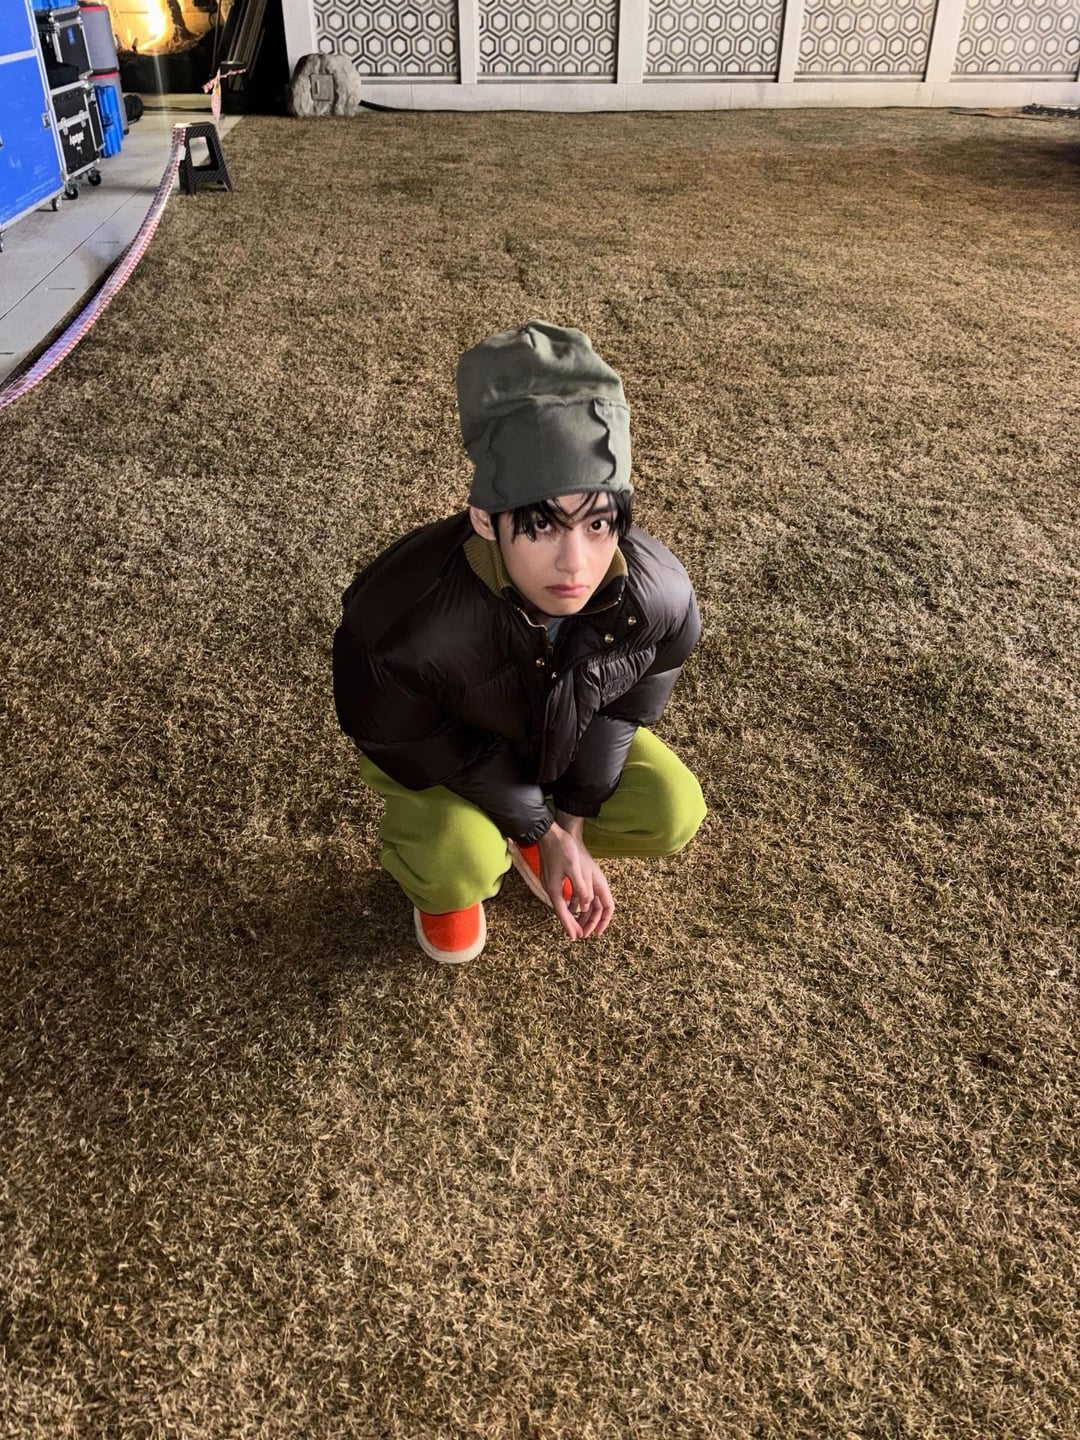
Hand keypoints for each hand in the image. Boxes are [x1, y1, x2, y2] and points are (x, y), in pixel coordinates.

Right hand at [536, 818, 614, 940]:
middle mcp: (550, 888)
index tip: (575, 937)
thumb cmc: (561, 847)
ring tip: (577, 924)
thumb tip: (585, 903)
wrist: (546, 832)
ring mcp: (549, 883)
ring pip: (560, 904)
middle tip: (578, 936)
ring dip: (568, 915)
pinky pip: (559, 896)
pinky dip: (566, 904)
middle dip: (569, 923)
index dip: (569, 925)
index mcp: (554, 888)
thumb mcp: (573, 866)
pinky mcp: (551, 877)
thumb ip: (580, 886)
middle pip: (560, 911)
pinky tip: (571, 905)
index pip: (562, 912)